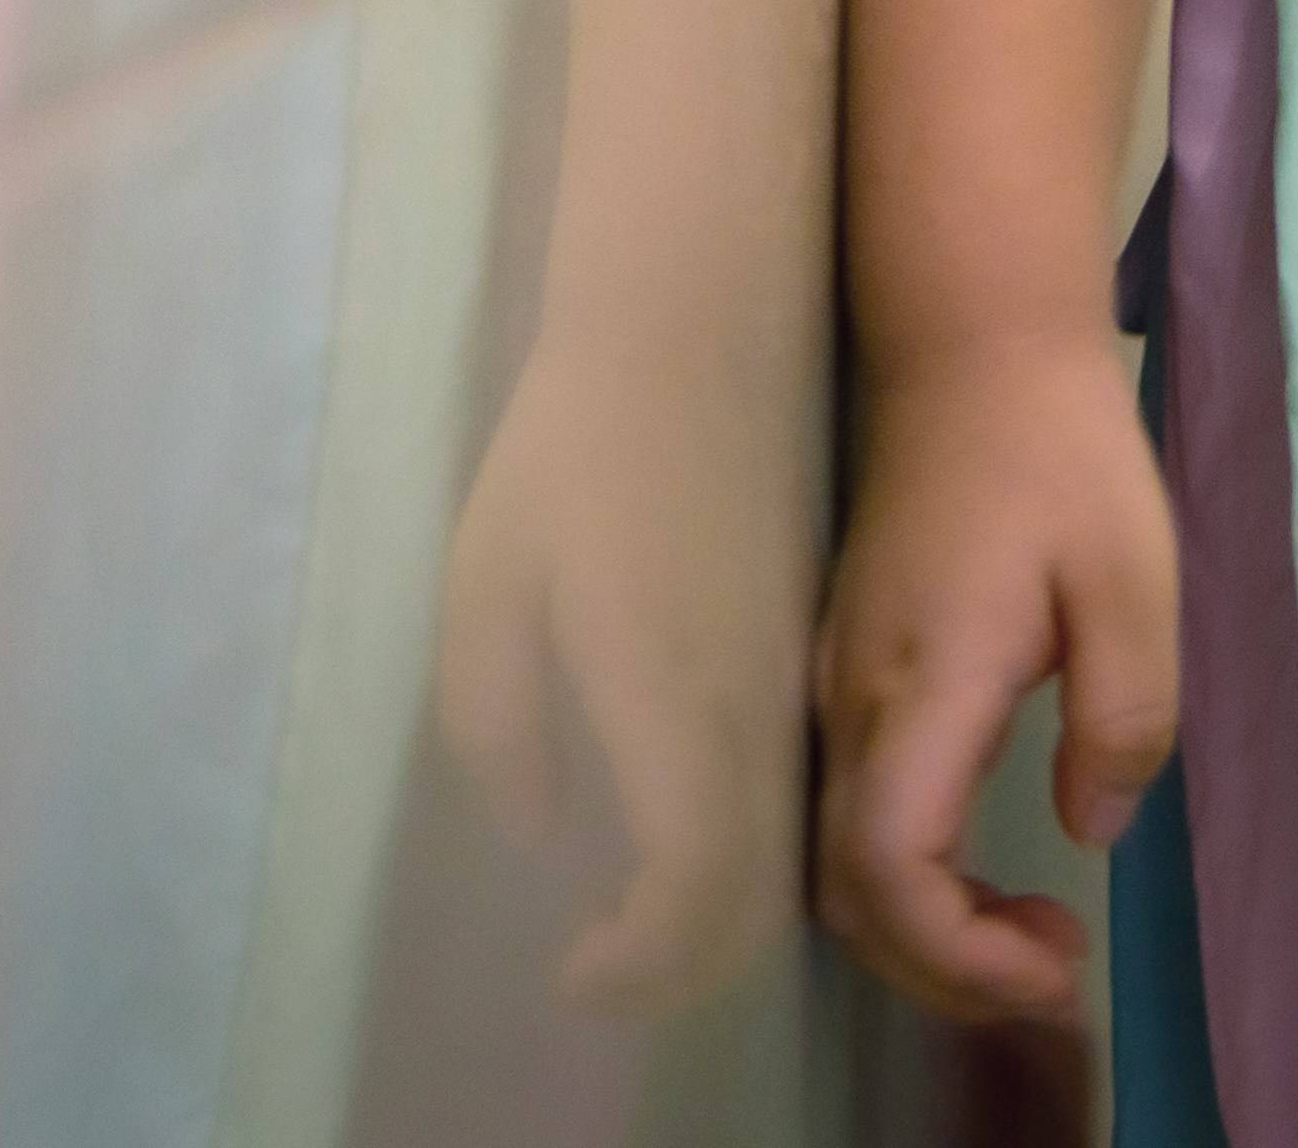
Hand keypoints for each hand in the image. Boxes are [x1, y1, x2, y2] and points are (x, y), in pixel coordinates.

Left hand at [433, 322, 819, 1015]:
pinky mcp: (809, 647)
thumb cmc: (576, 447)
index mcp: (676, 699)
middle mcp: (755, 707)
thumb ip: (498, 728)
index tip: (576, 971)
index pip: (692, 888)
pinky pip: (799, 786)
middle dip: (683, 964)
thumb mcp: (488, 586)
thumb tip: (548, 830)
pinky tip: (686, 828)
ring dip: (724, 912)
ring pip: (792, 846)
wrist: (699, 325)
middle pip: (759, 895)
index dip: (641, 961)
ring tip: (637, 918)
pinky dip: (754, 846)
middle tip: (604, 967)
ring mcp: (793, 677)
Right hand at [812, 327, 1179, 1025]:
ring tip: (1033, 934)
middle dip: (947, 969)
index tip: (1058, 967)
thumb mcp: (1135, 576)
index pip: (892, 868)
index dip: (961, 953)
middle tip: (1056, 968)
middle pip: (851, 895)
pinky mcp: (845, 674)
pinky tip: (983, 871)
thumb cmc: (1061, 451)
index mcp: (925, 684)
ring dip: (926, 930)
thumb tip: (1094, 830)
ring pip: (839, 864)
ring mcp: (835, 688)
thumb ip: (1125, 714)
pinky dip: (908, 880)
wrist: (971, 349)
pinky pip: (849, 816)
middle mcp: (854, 702)